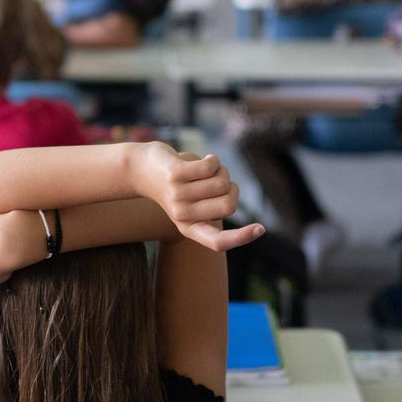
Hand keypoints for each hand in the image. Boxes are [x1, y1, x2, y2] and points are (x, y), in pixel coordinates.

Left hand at [130, 146, 264, 250]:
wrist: (140, 169)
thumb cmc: (175, 186)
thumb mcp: (192, 203)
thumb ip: (214, 208)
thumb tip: (236, 211)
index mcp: (189, 228)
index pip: (218, 242)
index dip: (241, 238)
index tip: (261, 229)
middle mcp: (183, 216)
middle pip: (229, 204)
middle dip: (231, 187)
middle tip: (217, 179)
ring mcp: (178, 195)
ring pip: (221, 182)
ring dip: (221, 170)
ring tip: (206, 168)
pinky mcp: (175, 175)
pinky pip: (211, 166)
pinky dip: (214, 159)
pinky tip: (206, 159)